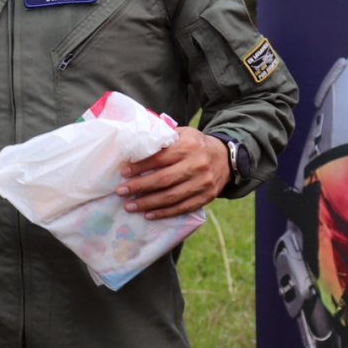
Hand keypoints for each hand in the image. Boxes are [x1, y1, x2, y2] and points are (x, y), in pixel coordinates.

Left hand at [115, 127, 230, 219]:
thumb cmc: (195, 144)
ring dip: (148, 203)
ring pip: (172, 196)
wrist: (226, 158)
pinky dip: (164, 213)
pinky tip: (149, 214)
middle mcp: (197, 164)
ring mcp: (203, 183)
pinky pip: (183, 207)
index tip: (124, 173)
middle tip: (121, 191)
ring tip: (130, 206)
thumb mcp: (182, 133)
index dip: (140, 167)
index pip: (159, 158)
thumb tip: (134, 145)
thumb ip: (163, 138)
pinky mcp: (207, 197)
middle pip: (164, 179)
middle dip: (139, 187)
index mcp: (188, 146)